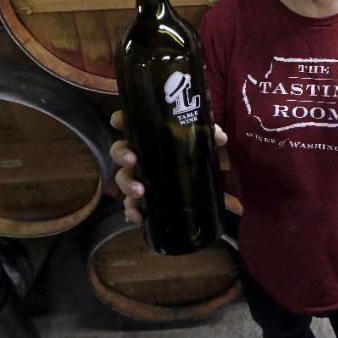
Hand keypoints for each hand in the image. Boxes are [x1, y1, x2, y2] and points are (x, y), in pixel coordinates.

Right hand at [109, 110, 227, 223]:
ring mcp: (140, 177)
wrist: (207, 182)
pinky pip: (132, 205)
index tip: (118, 122)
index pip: (130, 123)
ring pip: (123, 178)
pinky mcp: (145, 198)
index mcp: (151, 136)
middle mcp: (141, 155)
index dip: (120, 120)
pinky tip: (139, 216)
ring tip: (140, 191)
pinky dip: (132, 211)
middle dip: (122, 154)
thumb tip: (219, 136)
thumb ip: (210, 135)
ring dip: (127, 184)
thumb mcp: (205, 143)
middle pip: (120, 151)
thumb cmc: (198, 154)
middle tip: (133, 159)